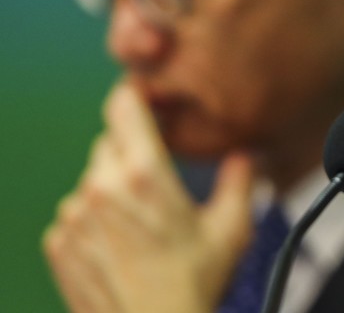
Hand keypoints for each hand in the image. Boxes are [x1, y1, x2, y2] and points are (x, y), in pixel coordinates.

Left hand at [42, 84, 255, 312]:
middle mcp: (102, 187)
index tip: (149, 103)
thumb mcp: (232, 229)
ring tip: (142, 225)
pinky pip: (76, 214)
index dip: (136, 97)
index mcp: (145, 173)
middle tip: (158, 184)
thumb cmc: (194, 285)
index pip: (124, 105)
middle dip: (132, 152)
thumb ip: (240, 179)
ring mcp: (74, 216)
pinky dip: (94, 221)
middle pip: (109, 143)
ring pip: (92, 180)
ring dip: (112, 189)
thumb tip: (245, 155)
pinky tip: (121, 247)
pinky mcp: (58, 243)